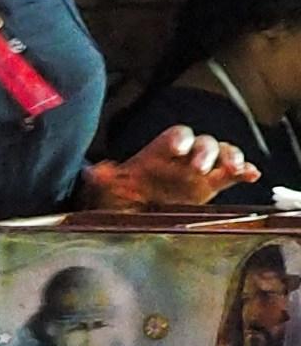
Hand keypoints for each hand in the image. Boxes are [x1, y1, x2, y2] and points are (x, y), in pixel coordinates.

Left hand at [76, 127, 257, 219]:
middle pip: (203, 143)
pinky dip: (246, 171)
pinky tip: (252, 175)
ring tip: (236, 167)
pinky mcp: (215, 183)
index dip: (179, 139)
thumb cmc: (128, 193)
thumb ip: (107, 179)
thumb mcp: (115, 189)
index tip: (178, 149)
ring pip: (223, 154)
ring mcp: (203, 169)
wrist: (138, 210)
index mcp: (164, 151)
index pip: (176, 135)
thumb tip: (93, 172)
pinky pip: (234, 173)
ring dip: (231, 157)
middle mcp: (186, 155)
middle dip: (205, 151)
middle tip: (201, 165)